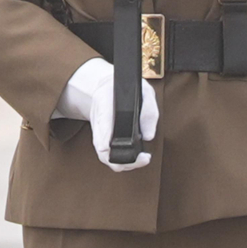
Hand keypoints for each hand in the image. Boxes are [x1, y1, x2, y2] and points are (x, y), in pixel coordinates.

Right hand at [56, 56, 160, 171]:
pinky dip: (118, 160)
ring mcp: (98, 129)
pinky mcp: (101, 137)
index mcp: (105, 100)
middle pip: (101, 145)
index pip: (102, 121)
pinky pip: (106, 154)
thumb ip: (148, 110)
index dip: (104, 135)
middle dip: (119, 158)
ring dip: (120, 163)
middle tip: (143, 159)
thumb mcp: (144, 90)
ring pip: (102, 153)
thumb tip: (148, 136)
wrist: (107, 84)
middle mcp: (98, 117)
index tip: (107, 148)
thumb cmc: (127, 87)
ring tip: (141, 161)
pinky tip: (134, 159)